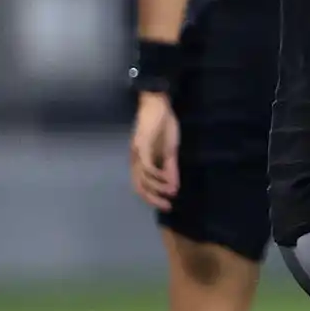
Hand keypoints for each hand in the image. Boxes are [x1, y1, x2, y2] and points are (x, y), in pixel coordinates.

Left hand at [130, 92, 180, 210]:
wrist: (158, 104)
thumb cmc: (163, 125)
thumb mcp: (170, 150)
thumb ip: (170, 168)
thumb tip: (173, 186)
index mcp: (140, 162)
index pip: (142, 186)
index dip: (153, 198)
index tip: (168, 206)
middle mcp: (135, 161)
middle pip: (140, 187)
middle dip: (153, 199)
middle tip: (167, 206)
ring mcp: (138, 154)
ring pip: (143, 179)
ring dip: (157, 188)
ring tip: (171, 191)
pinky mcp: (142, 145)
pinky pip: (147, 165)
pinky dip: (156, 175)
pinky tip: (166, 178)